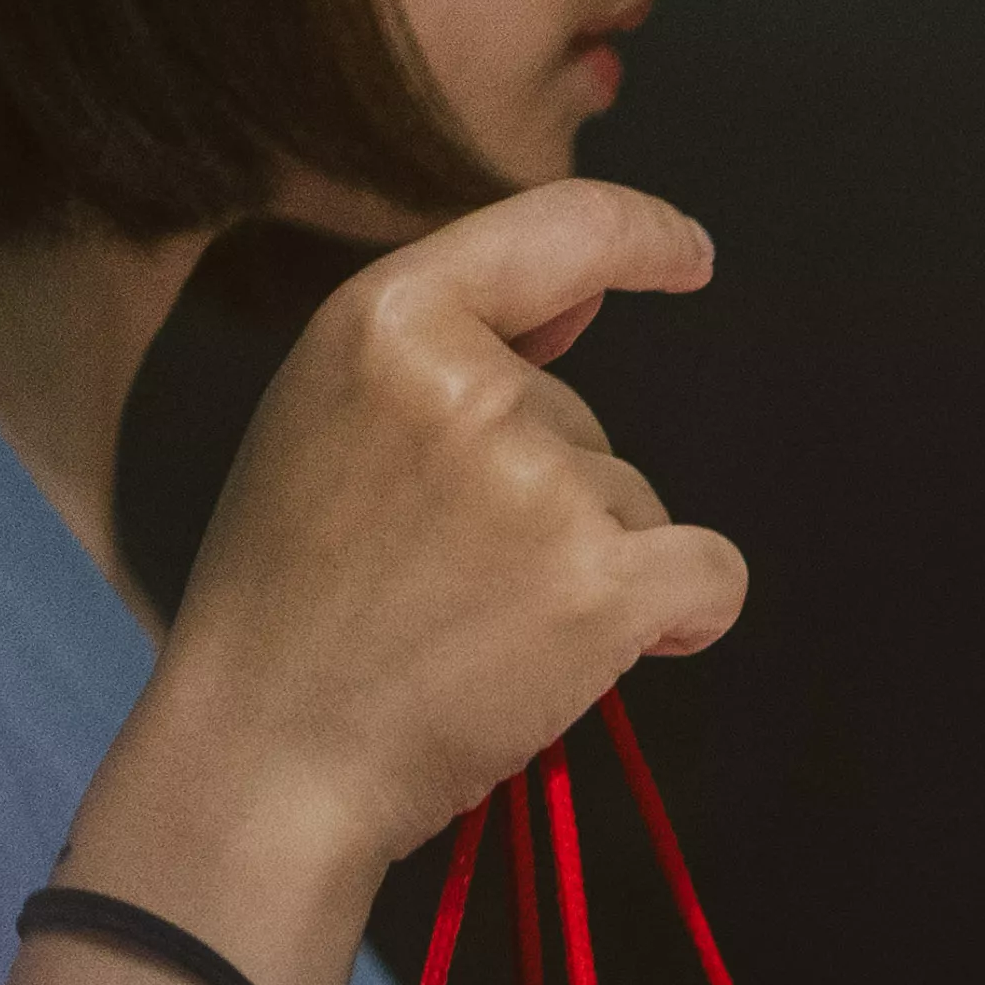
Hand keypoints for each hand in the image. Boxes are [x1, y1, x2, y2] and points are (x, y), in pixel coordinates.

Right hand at [61, 179, 745, 984]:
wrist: (274, 753)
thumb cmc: (295, 603)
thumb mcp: (329, 424)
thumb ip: (448, 354)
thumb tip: (587, 299)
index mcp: (385, 321)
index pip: (552, 231)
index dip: (638, 234)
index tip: (689, 254)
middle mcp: (469, 383)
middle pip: (584, 423)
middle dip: (545, 497)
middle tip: (435, 579)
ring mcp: (543, 482)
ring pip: (634, 503)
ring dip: (588, 565)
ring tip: (473, 625)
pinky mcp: (605, 583)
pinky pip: (710, 573)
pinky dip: (685, 613)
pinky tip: (605, 649)